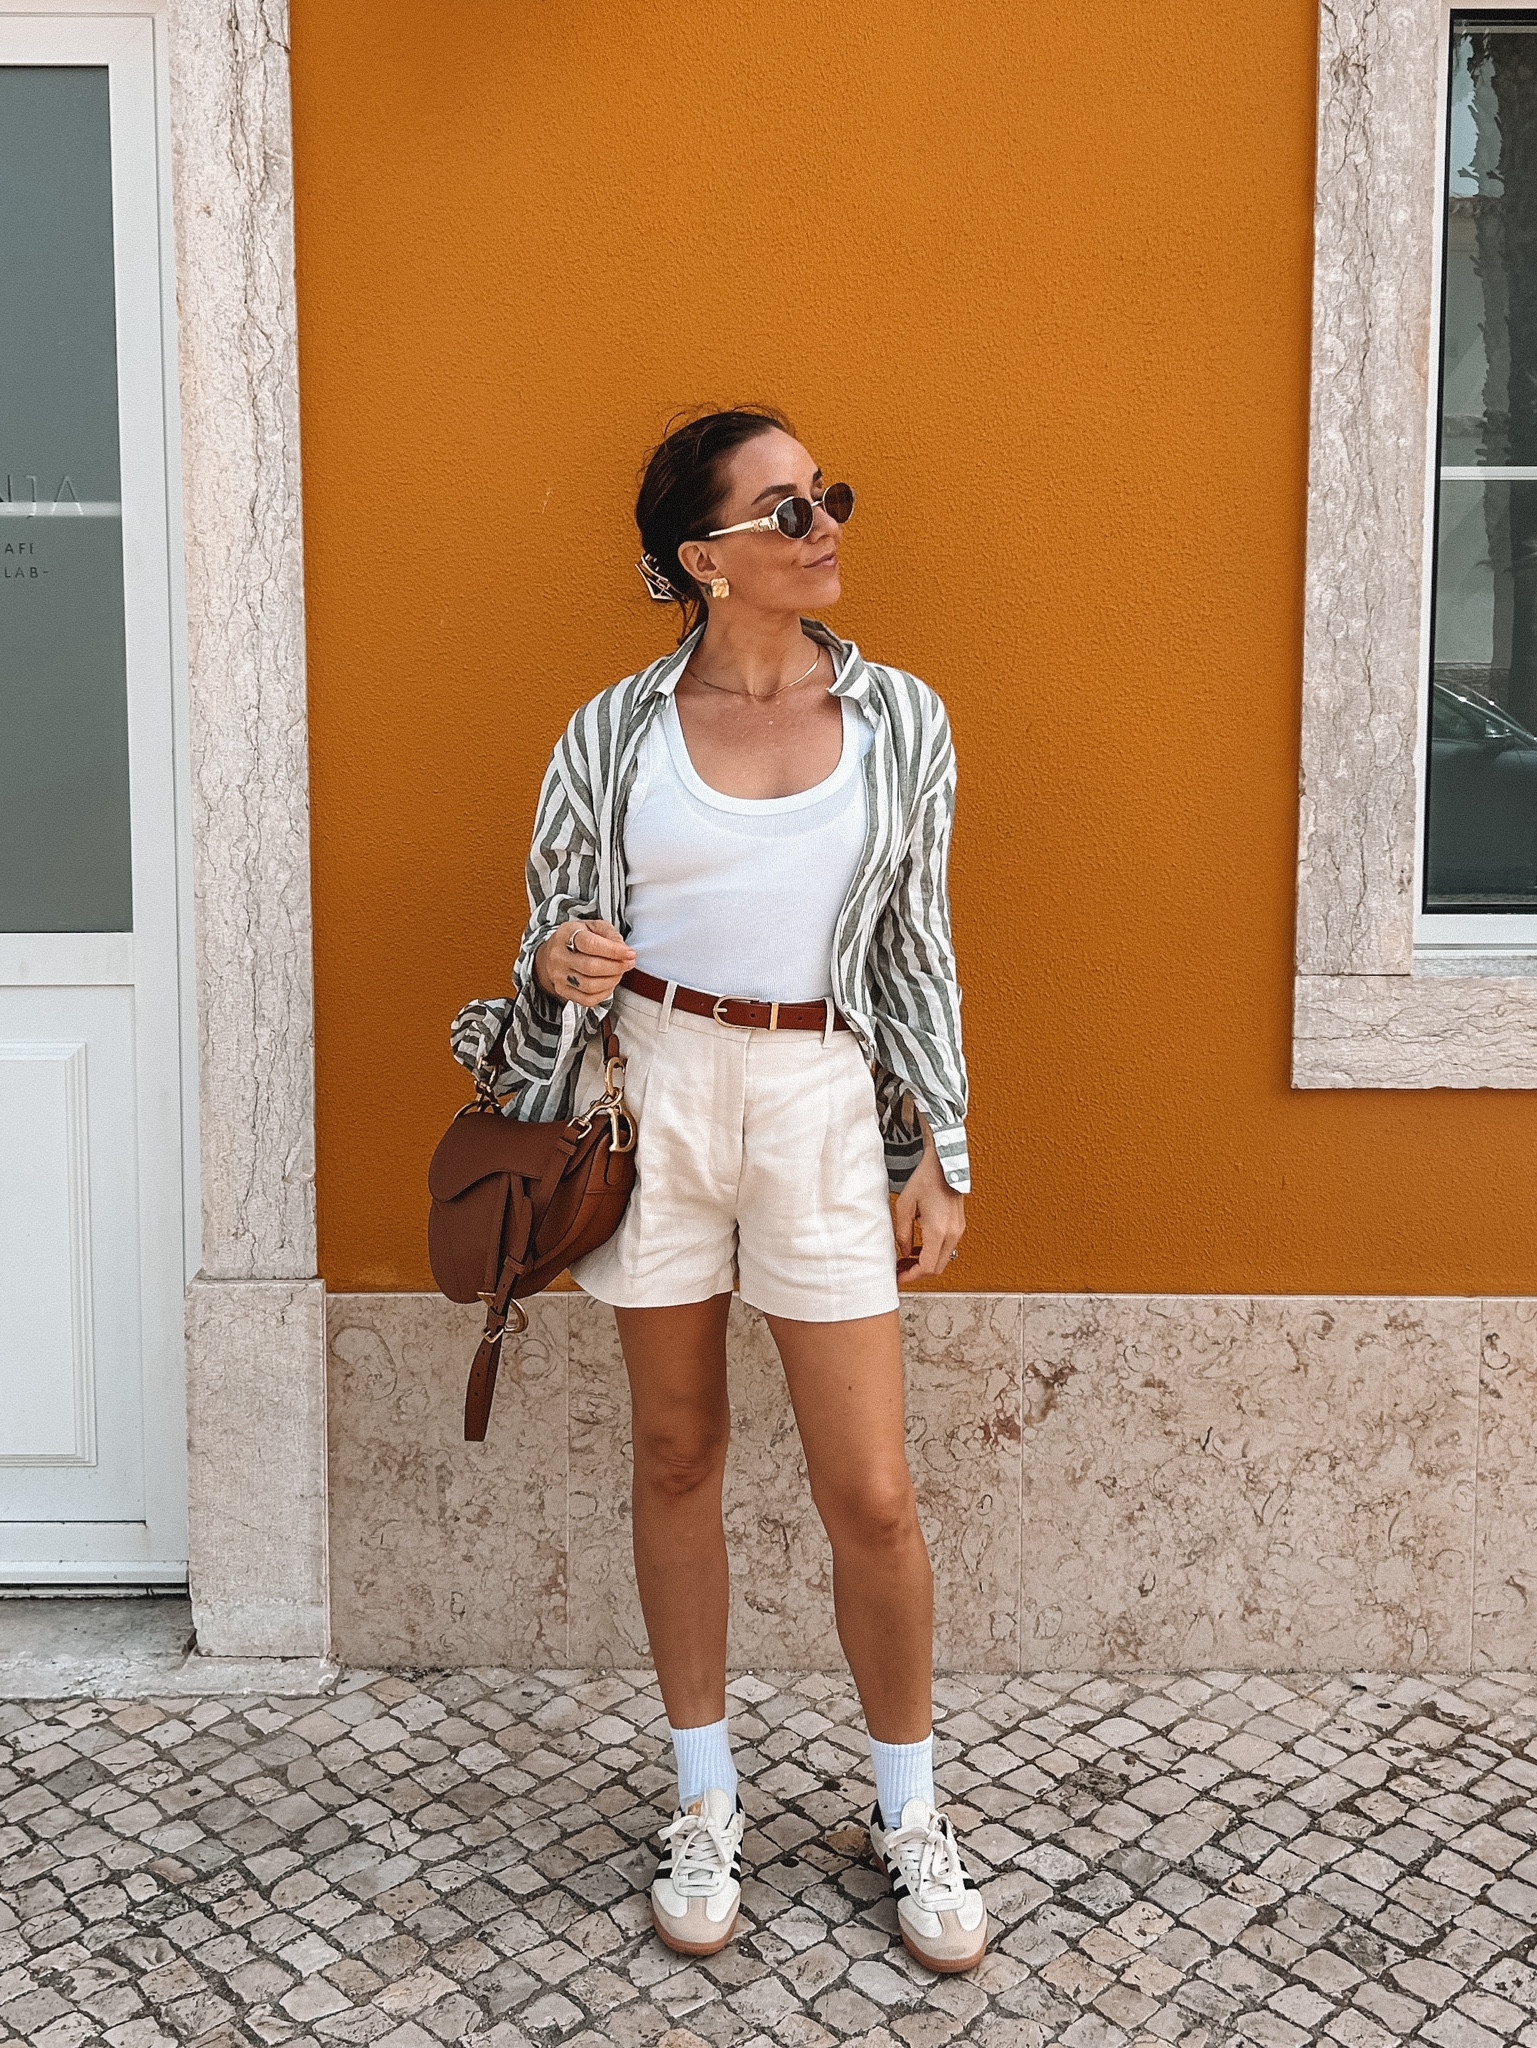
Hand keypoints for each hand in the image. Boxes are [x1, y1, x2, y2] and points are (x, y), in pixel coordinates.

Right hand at [534, 919, 636, 1007]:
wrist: (552, 953)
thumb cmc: (575, 938)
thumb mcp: (592, 926)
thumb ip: (609, 934)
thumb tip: (622, 949)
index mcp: (566, 935)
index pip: (591, 944)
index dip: (614, 951)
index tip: (630, 953)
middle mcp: (559, 956)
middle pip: (591, 967)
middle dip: (616, 967)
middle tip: (628, 963)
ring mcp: (559, 975)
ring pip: (590, 986)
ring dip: (612, 980)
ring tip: (619, 972)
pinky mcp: (563, 990)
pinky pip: (587, 999)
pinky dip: (604, 993)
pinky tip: (609, 983)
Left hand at [893, 1118, 965, 1284]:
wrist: (944, 1164)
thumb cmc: (925, 1179)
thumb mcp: (904, 1206)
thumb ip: (902, 1233)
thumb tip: (904, 1252)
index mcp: (938, 1230)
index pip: (927, 1267)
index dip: (911, 1276)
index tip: (899, 1278)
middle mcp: (952, 1233)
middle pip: (937, 1268)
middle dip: (917, 1273)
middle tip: (900, 1270)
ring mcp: (958, 1230)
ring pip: (942, 1260)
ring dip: (925, 1263)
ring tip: (906, 1260)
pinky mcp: (959, 1226)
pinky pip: (947, 1248)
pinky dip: (932, 1253)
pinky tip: (919, 1248)